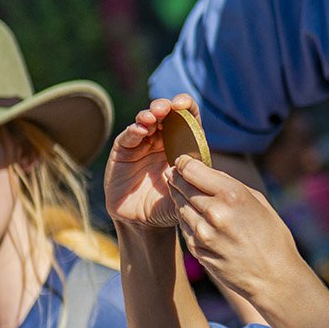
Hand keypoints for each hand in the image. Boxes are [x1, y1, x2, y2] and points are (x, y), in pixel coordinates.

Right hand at [106, 95, 196, 230]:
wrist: (144, 222)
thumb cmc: (170, 206)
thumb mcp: (189, 192)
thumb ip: (196, 180)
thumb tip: (206, 169)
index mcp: (182, 144)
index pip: (186, 118)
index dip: (186, 107)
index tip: (183, 105)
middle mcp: (162, 140)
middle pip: (164, 114)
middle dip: (165, 107)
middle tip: (168, 107)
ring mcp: (142, 144)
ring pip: (145, 121)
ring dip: (150, 115)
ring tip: (154, 115)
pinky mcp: (123, 152)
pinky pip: (128, 136)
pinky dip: (134, 130)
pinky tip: (140, 130)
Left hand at [170, 155, 324, 309]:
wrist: (273, 277)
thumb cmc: (272, 236)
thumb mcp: (257, 201)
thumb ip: (229, 184)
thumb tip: (206, 171)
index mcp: (232, 194)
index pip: (191, 169)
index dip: (183, 162)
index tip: (182, 161)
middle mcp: (214, 212)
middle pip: (181, 186)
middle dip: (178, 178)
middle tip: (176, 174)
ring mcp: (203, 233)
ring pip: (179, 206)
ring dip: (181, 199)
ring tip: (188, 196)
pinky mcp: (197, 250)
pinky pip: (184, 227)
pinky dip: (187, 219)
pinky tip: (198, 218)